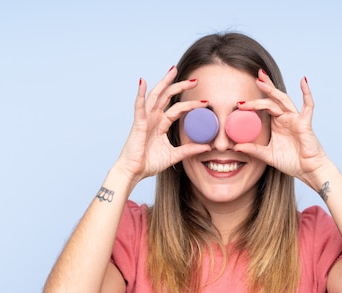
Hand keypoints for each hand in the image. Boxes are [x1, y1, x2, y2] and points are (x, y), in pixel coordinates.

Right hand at [116, 67, 210, 182]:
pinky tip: (143, 82)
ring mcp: (145, 119)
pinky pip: (139, 106)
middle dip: (180, 86)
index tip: (205, 101)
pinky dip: (140, 94)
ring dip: (164, 83)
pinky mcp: (138, 123)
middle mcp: (154, 118)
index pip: (178, 109)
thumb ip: (189, 150)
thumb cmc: (149, 163)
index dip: (191, 104)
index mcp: (161, 124)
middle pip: (168, 97)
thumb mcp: (174, 155)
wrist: (134, 172)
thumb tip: (207, 147)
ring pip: (156, 96)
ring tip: (173, 71)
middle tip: (195, 80)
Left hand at [234, 71, 329, 189]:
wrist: (308, 171)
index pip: (264, 107)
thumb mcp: (268, 155)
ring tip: (261, 80)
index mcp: (277, 124)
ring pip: (282, 100)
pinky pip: (308, 106)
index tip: (239, 102)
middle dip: (264, 87)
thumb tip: (235, 146)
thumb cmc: (292, 162)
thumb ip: (253, 150)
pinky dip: (306, 93)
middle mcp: (285, 118)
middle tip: (254, 77)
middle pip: (273, 99)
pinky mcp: (304, 123)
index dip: (253, 102)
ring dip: (272, 90)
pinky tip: (303, 81)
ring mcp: (295, 119)